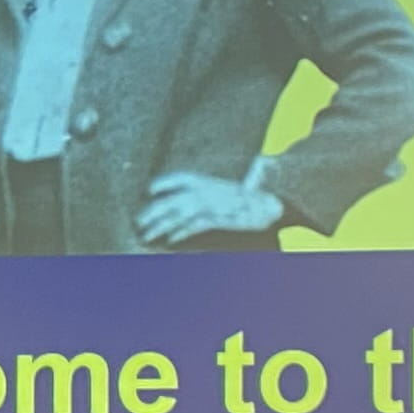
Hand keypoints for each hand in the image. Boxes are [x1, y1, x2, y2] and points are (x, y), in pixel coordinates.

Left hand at [133, 171, 283, 245]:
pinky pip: (196, 225)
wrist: (276, 205)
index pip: (182, 178)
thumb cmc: (257, 198)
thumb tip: (231, 172)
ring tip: (146, 235)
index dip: (164, 182)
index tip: (147, 189)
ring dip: (161, 225)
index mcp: (210, 181)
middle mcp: (209, 190)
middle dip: (153, 211)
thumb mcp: (237, 185)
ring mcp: (214, 204)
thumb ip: (224, 180)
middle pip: (174, 199)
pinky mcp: (220, 219)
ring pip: (180, 213)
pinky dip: (182, 232)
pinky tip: (170, 240)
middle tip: (137, 222)